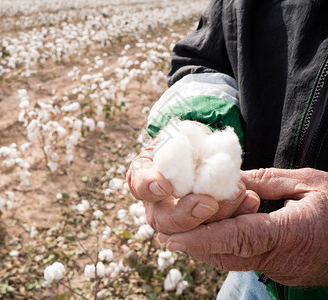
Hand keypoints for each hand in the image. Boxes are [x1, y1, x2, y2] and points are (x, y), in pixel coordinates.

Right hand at [127, 123, 259, 234]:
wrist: (204, 152)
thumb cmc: (189, 139)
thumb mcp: (187, 133)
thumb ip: (190, 140)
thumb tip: (201, 146)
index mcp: (146, 176)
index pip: (139, 184)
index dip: (149, 186)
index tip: (165, 185)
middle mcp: (157, 203)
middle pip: (162, 220)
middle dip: (185, 215)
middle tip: (209, 204)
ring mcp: (178, 218)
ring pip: (188, 234)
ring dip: (216, 218)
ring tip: (241, 196)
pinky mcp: (202, 226)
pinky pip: (215, 232)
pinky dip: (235, 217)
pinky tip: (251, 201)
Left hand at [159, 168, 327, 285]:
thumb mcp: (310, 183)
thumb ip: (268, 181)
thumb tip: (232, 179)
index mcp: (288, 233)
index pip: (236, 238)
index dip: (202, 238)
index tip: (173, 237)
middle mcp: (278, 258)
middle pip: (226, 255)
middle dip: (193, 245)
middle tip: (166, 234)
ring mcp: (279, 268)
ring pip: (231, 261)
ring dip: (204, 248)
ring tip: (180, 234)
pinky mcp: (279, 270)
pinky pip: (243, 261)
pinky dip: (222, 249)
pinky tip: (209, 236)